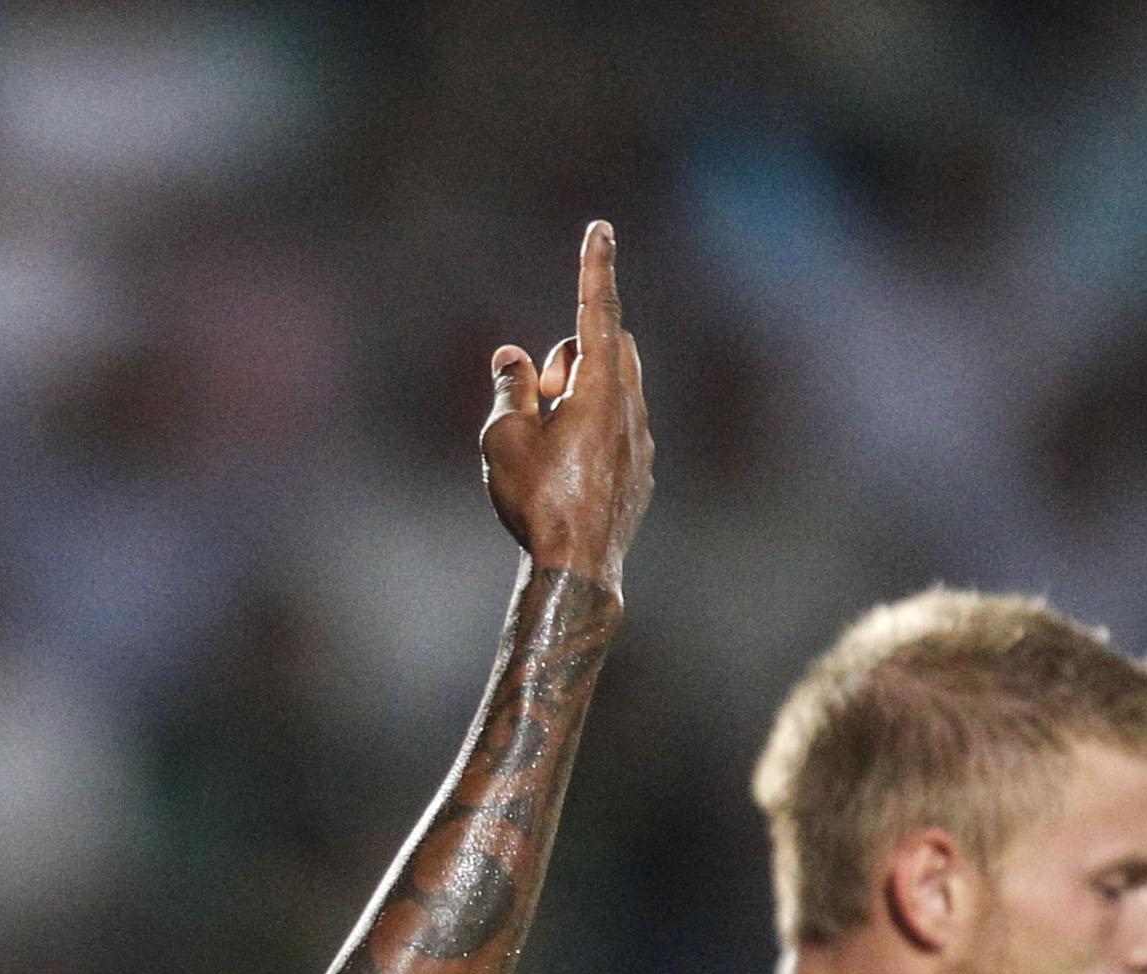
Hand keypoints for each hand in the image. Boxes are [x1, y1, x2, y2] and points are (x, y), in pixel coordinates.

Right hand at [481, 222, 653, 597]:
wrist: (577, 571)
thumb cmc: (536, 501)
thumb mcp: (504, 438)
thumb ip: (509, 387)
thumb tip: (511, 356)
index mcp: (599, 388)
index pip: (596, 311)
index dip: (594, 268)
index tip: (601, 230)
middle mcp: (631, 406)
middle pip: (605, 349)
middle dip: (568, 358)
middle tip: (538, 400)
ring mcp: (642, 440)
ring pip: (614, 390)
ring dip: (578, 397)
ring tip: (547, 443)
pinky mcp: (641, 472)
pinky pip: (617, 429)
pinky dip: (589, 432)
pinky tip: (564, 475)